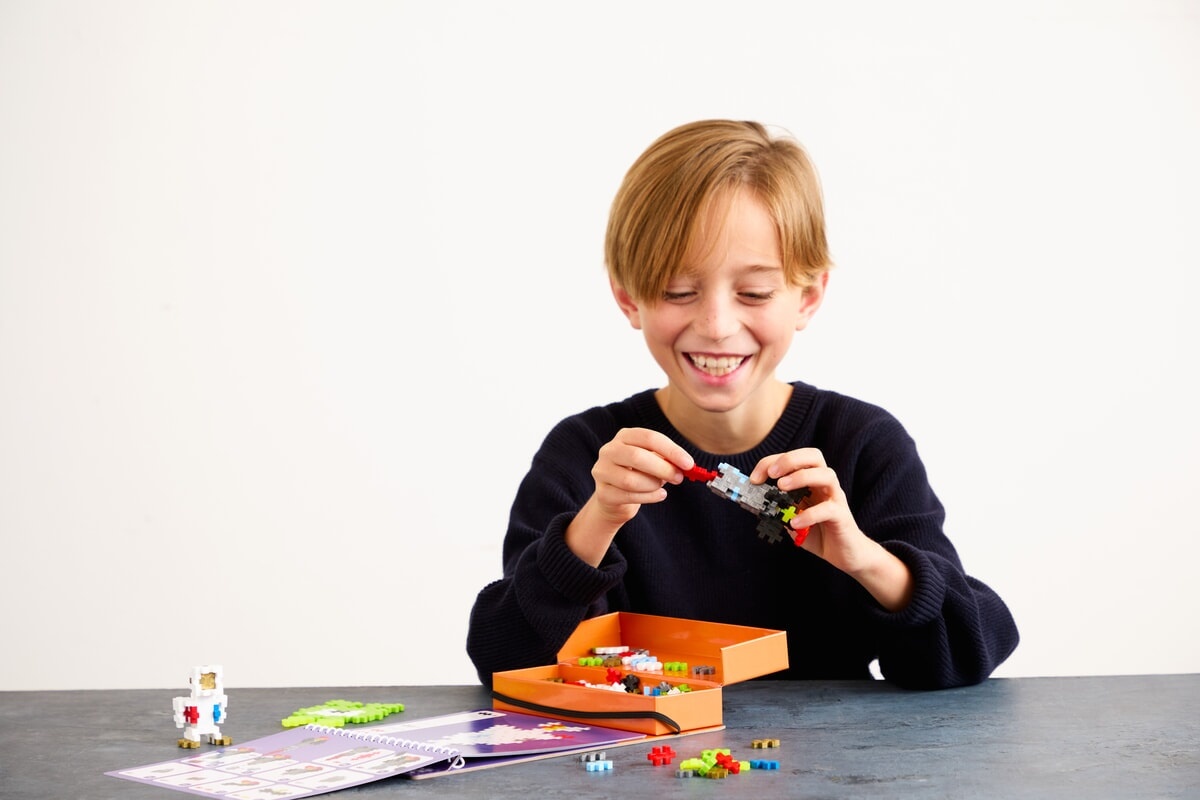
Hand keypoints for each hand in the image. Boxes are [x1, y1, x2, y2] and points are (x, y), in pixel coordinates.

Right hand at [567, 428, 692, 565]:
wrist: (615, 499)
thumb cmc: (638, 474)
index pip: (649, 437)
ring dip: (653, 485)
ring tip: (661, 487)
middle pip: (637, 457)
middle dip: (663, 469)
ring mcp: (602, 471)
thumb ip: (667, 460)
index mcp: (624, 437)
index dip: (671, 450)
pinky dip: (649, 497)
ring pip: (630, 480)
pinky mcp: (602, 493)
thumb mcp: (653, 462)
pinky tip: (659, 496)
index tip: (689, 463)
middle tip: (679, 478)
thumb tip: (685, 465)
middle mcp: (609, 450)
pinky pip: (628, 497)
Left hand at [751, 449, 913, 610]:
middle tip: (772, 474)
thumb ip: (776, 507)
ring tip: (781, 488)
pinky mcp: (841, 517)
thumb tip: (751, 501)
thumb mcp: (790, 518)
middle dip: (790, 459)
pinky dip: (810, 514)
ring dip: (802, 477)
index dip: (772, 461)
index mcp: (811, 480)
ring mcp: (836, 499)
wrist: (844, 554)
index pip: (794, 458)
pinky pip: (828, 509)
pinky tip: (794, 523)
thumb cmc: (816, 532)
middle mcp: (825, 484)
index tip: (755, 478)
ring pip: (826, 475)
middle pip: (814, 456)